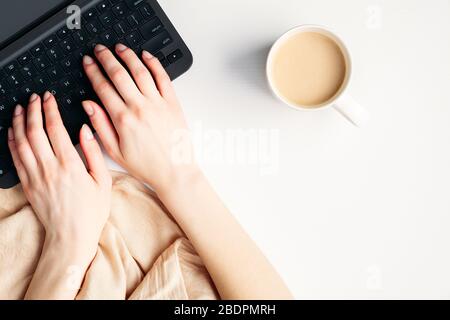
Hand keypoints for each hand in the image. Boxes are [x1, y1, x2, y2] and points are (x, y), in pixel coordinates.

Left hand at [7, 92, 111, 259]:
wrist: (72, 235)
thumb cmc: (91, 210)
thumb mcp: (103, 181)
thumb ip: (94, 153)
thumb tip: (86, 130)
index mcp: (70, 164)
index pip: (55, 128)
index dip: (50, 109)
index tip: (49, 97)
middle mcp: (50, 168)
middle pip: (35, 131)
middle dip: (33, 110)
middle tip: (34, 98)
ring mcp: (36, 176)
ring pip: (22, 142)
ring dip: (20, 122)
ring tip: (21, 108)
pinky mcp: (28, 185)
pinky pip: (15, 159)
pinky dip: (12, 142)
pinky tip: (13, 132)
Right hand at [81, 44, 198, 193]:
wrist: (175, 171)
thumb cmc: (147, 165)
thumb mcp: (115, 151)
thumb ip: (100, 125)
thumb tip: (88, 104)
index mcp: (123, 119)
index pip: (103, 88)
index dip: (93, 72)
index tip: (88, 62)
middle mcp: (140, 108)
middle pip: (119, 74)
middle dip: (106, 58)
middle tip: (99, 49)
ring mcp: (158, 104)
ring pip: (140, 71)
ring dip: (128, 56)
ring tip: (119, 48)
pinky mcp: (173, 103)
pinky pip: (163, 78)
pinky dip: (154, 64)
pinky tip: (146, 56)